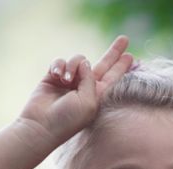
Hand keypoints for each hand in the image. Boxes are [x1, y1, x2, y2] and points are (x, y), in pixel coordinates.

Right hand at [18, 35, 133, 149]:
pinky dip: (59, 65)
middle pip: (103, 65)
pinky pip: (60, 61)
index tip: (132, 56)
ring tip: (66, 80)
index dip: (122, 67)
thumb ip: (91, 79)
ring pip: (78, 60)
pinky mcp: (53, 77)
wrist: (41, 125)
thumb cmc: (68, 119)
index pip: (113, 78)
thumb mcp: (89, 102)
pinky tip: (57, 75)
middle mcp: (85, 87)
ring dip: (73, 65)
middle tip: (124, 39)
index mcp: (98, 96)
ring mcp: (70, 82)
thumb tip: (85, 62)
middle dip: (113, 52)